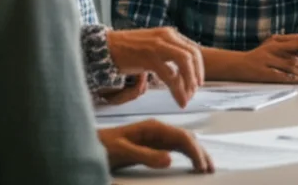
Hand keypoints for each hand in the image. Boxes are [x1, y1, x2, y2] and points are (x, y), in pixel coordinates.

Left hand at [98, 119, 213, 172]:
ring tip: (205, 168)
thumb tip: (170, 160)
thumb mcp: (122, 151)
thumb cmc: (101, 146)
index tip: (202, 166)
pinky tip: (190, 163)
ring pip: (183, 143)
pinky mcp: (152, 145)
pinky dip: (186, 155)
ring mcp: (156, 137)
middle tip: (210, 169)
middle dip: (200, 152)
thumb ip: (145, 155)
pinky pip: (175, 148)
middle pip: (187, 138)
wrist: (87, 143)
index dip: (195, 151)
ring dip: (196, 153)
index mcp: (153, 128)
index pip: (182, 137)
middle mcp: (158, 130)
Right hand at [107, 27, 203, 107]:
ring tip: (187, 98)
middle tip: (194, 91)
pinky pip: (170, 75)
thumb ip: (167, 53)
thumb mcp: (152, 47)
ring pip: (184, 63)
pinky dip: (177, 90)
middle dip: (196, 75)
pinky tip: (179, 100)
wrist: (104, 48)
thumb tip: (181, 70)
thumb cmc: (127, 51)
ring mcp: (158, 45)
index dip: (199, 67)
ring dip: (189, 82)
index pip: (193, 49)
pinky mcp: (149, 57)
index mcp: (169, 34)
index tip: (199, 82)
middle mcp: (166, 36)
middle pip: (192, 55)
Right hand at [239, 34, 297, 82]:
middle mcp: (271, 49)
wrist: (237, 64)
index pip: (294, 41)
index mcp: (274, 41)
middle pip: (294, 56)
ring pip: (290, 66)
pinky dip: (292, 78)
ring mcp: (267, 61)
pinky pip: (281, 76)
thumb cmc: (256, 55)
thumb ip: (285, 43)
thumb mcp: (269, 44)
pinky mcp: (263, 72)